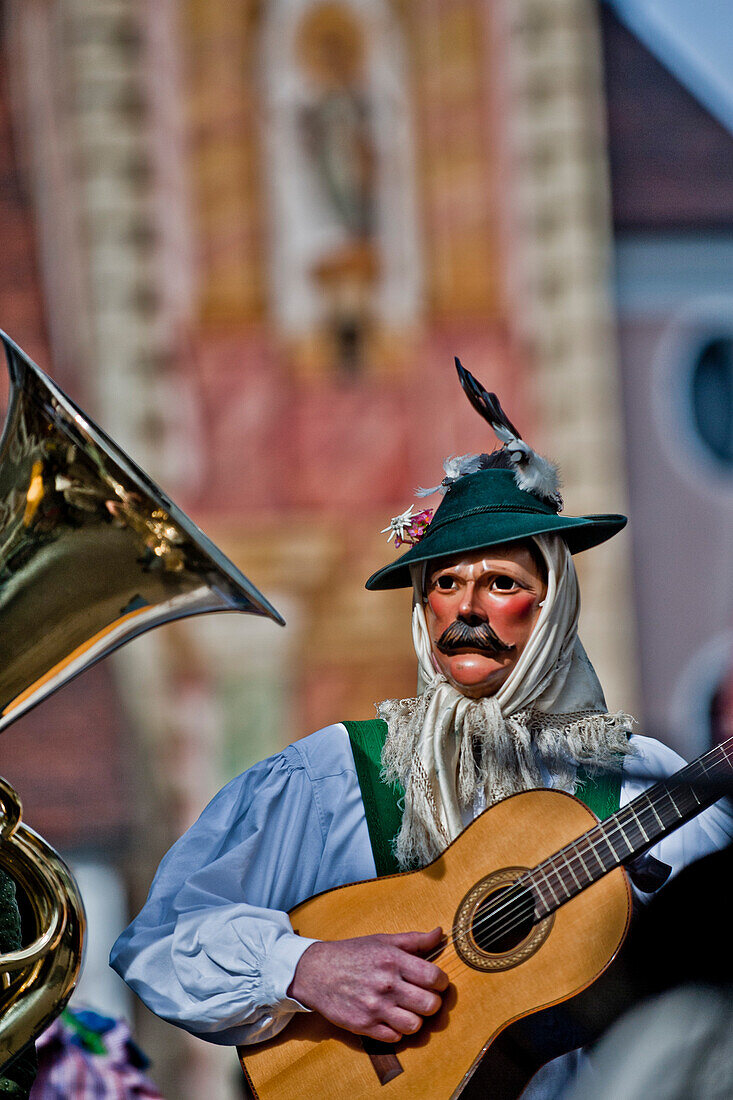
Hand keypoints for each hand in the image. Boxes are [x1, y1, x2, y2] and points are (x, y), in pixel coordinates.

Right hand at [287, 927, 447, 1042]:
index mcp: (393, 960)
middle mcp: (386, 985)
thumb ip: (414, 940)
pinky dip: (397, 1031)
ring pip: (415, 1025)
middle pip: (430, 1005)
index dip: (442, 981)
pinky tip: (391, 1018)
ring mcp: (375, 1008)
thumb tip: (440, 933)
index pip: (434, 977)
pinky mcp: (364, 1026)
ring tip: (408, 1010)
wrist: (316, 972)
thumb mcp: (382, 940)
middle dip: (432, 1002)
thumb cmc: (352, 953)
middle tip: (424, 997)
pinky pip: (395, 1038)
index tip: (436, 982)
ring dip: (416, 1019)